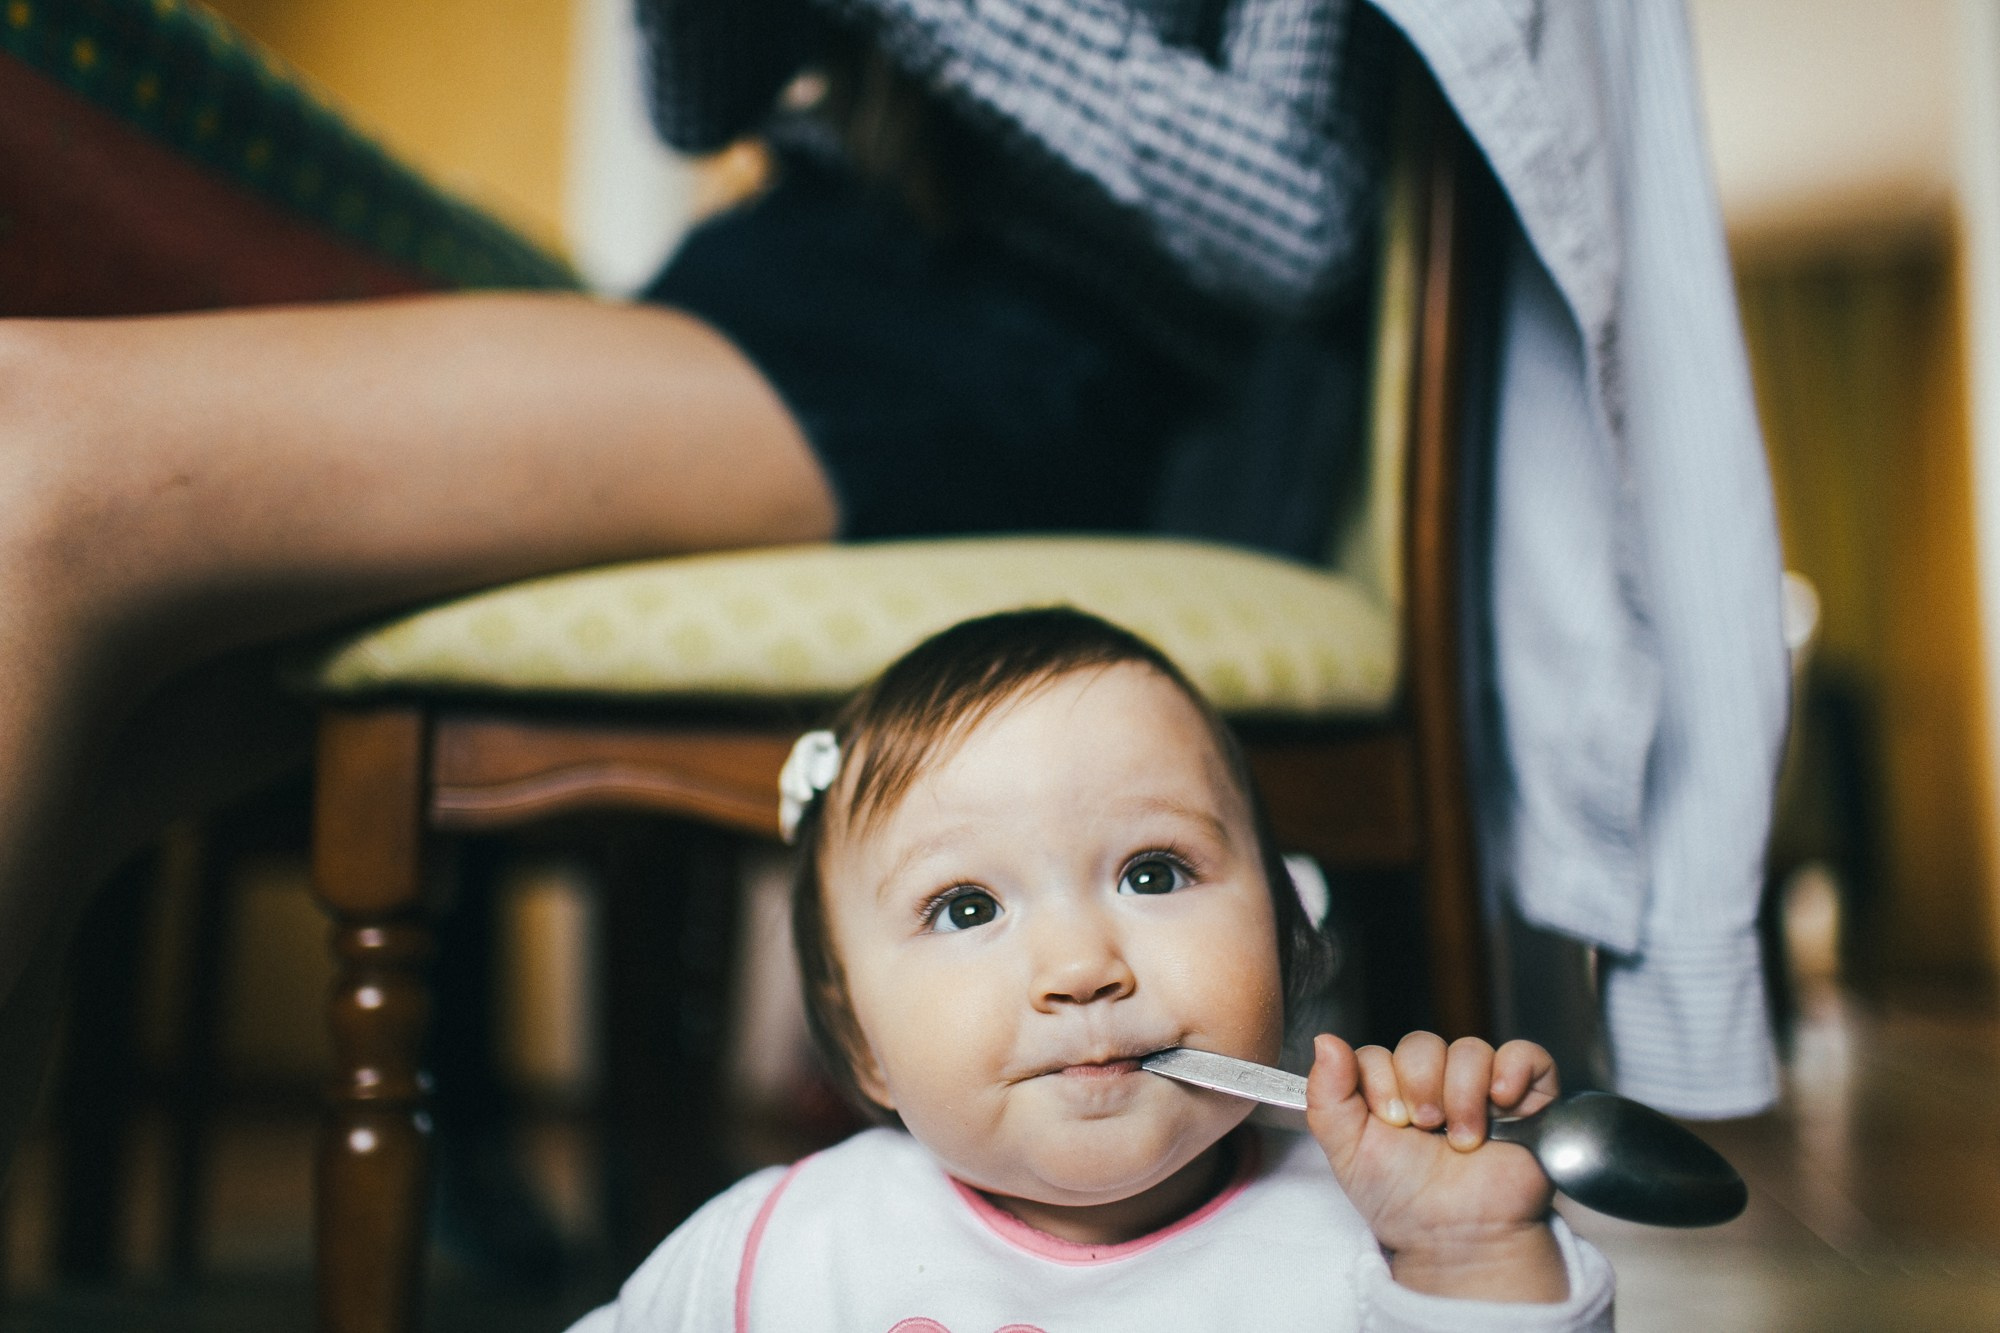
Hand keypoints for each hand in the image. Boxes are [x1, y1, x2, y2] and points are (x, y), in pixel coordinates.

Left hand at [1306, 1032, 1568, 1302]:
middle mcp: (1436, 1082)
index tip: (1390, 1121)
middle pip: (1423, 1044)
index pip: (1380, 1053)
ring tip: (1463, 1140)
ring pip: (1471, 1050)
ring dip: (1463, 1095)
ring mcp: (1482, 1088)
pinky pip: (1526, 1054)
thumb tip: (1326, 1040)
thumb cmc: (1404, 1200)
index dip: (1381, 1081)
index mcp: (1391, 1089)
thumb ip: (1326, 1096)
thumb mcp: (1349, 1152)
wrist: (1455, 1239)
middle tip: (1426, 1129)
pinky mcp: (1528, 1098)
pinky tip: (1501, 1100)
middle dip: (1420, 1086)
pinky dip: (1513, 1069)